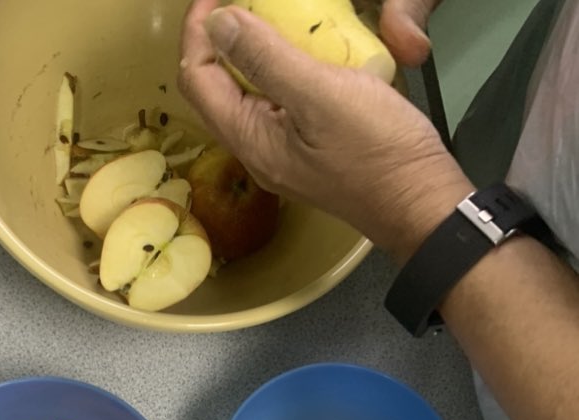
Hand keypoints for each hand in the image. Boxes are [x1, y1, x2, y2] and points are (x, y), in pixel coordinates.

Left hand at [177, 0, 469, 259]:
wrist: (420, 201)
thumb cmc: (376, 150)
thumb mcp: (318, 94)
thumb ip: (264, 58)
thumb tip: (218, 25)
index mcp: (249, 139)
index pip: (196, 77)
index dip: (199, 30)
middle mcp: (256, 151)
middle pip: (216, 87)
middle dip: (221, 39)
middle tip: (243, 0)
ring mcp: (282, 153)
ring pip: (248, 94)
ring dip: (252, 53)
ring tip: (273, 16)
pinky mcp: (307, 150)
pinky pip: (279, 102)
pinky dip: (280, 69)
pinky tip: (305, 51)